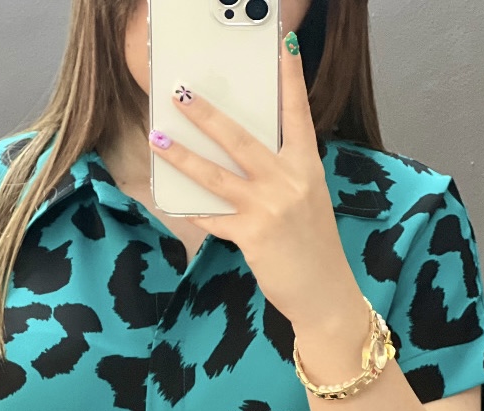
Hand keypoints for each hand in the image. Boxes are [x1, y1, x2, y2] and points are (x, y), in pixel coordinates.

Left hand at [147, 34, 364, 330]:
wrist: (325, 292)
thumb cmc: (314, 248)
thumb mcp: (308, 201)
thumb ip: (281, 177)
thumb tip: (238, 160)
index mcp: (307, 167)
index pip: (298, 113)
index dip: (290, 78)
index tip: (283, 44)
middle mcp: (290, 181)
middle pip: (241, 138)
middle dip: (207, 114)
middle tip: (182, 92)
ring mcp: (270, 208)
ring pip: (216, 175)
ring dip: (183, 156)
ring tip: (158, 138)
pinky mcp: (252, 235)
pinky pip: (212, 217)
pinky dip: (190, 210)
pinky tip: (169, 201)